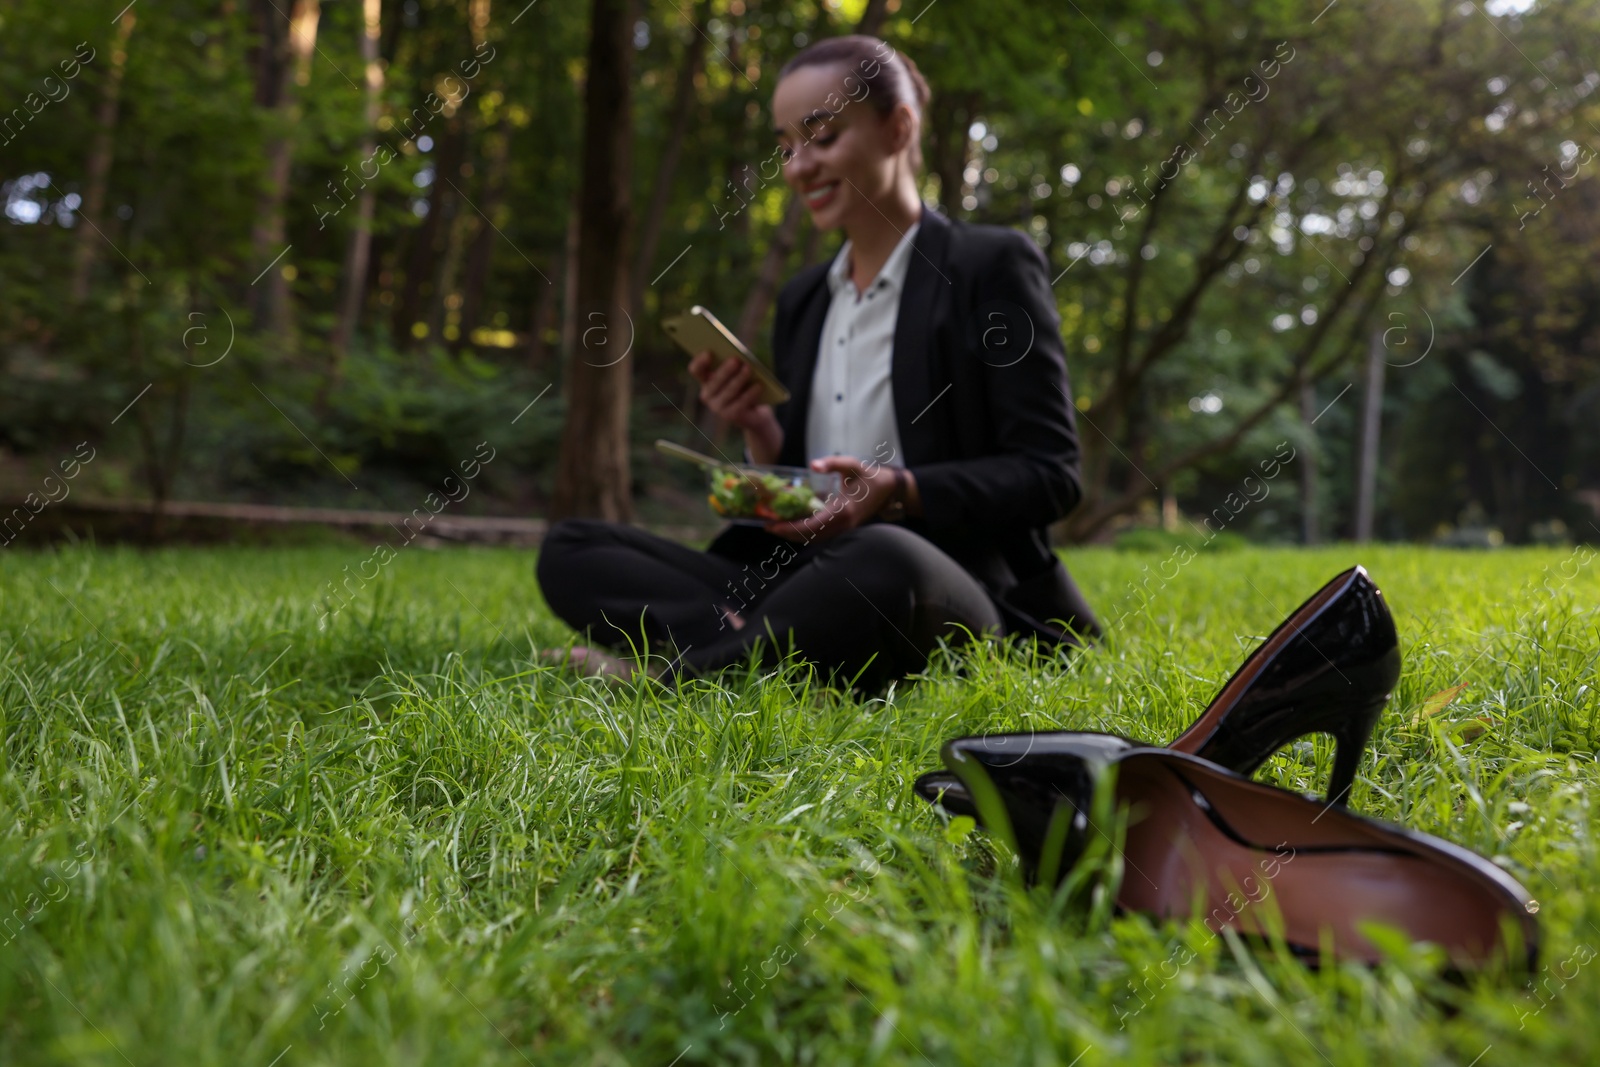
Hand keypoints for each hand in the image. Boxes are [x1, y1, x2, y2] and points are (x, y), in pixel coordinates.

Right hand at [689, 351, 781, 463]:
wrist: (754, 411)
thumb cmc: (745, 385)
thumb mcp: (738, 372)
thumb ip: (735, 363)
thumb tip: (740, 356)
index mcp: (705, 380)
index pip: (696, 370)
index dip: (700, 361)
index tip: (709, 352)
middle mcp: (707, 395)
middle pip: (714, 381)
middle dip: (725, 370)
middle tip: (736, 359)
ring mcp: (717, 407)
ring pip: (728, 391)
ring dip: (739, 379)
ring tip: (748, 368)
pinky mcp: (730, 416)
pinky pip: (741, 403)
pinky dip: (750, 393)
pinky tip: (758, 385)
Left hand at [764, 455, 899, 543]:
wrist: (890, 488)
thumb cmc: (870, 476)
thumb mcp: (853, 464)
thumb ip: (833, 463)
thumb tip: (813, 464)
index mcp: (842, 511)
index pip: (810, 527)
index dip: (789, 528)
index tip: (772, 525)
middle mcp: (843, 525)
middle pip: (809, 537)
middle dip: (787, 534)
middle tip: (768, 525)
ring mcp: (845, 530)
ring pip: (815, 539)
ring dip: (795, 535)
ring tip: (777, 526)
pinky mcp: (845, 529)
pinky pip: (821, 536)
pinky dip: (806, 533)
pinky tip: (794, 524)